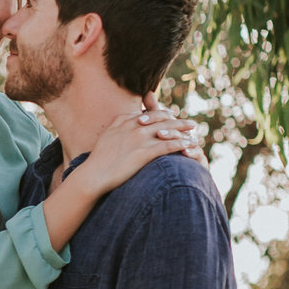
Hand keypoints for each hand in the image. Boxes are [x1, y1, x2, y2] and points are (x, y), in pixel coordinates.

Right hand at [73, 105, 187, 192]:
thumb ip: (118, 124)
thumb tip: (126, 119)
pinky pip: (168, 146)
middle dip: (177, 120)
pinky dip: (181, 144)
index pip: (148, 114)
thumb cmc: (98, 160)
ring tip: (194, 132)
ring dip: (183, 130)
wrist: (93, 175)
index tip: (172, 116)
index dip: (163, 114)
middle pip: (161, 119)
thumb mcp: (106, 136)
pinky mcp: (144, 153)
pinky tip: (190, 145)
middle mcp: (134, 127)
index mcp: (124, 122)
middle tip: (189, 123)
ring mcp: (139, 139)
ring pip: (168, 130)